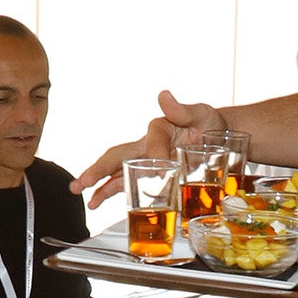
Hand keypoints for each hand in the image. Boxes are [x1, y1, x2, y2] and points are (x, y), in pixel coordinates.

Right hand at [72, 97, 230, 207]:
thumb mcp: (202, 114)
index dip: (157, 155)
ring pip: (117, 171)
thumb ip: (183, 109)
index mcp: (160, 128)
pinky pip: (127, 181)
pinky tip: (96, 201)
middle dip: (97, 170)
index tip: (165, 167)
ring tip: (81, 195)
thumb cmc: (209, 123)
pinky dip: (112, 191)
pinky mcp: (151, 171)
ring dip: (99, 185)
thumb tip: (164, 96)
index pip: (153, 143)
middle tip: (80, 184)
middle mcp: (147, 144)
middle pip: (117, 156)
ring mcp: (146, 159)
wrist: (216, 136)